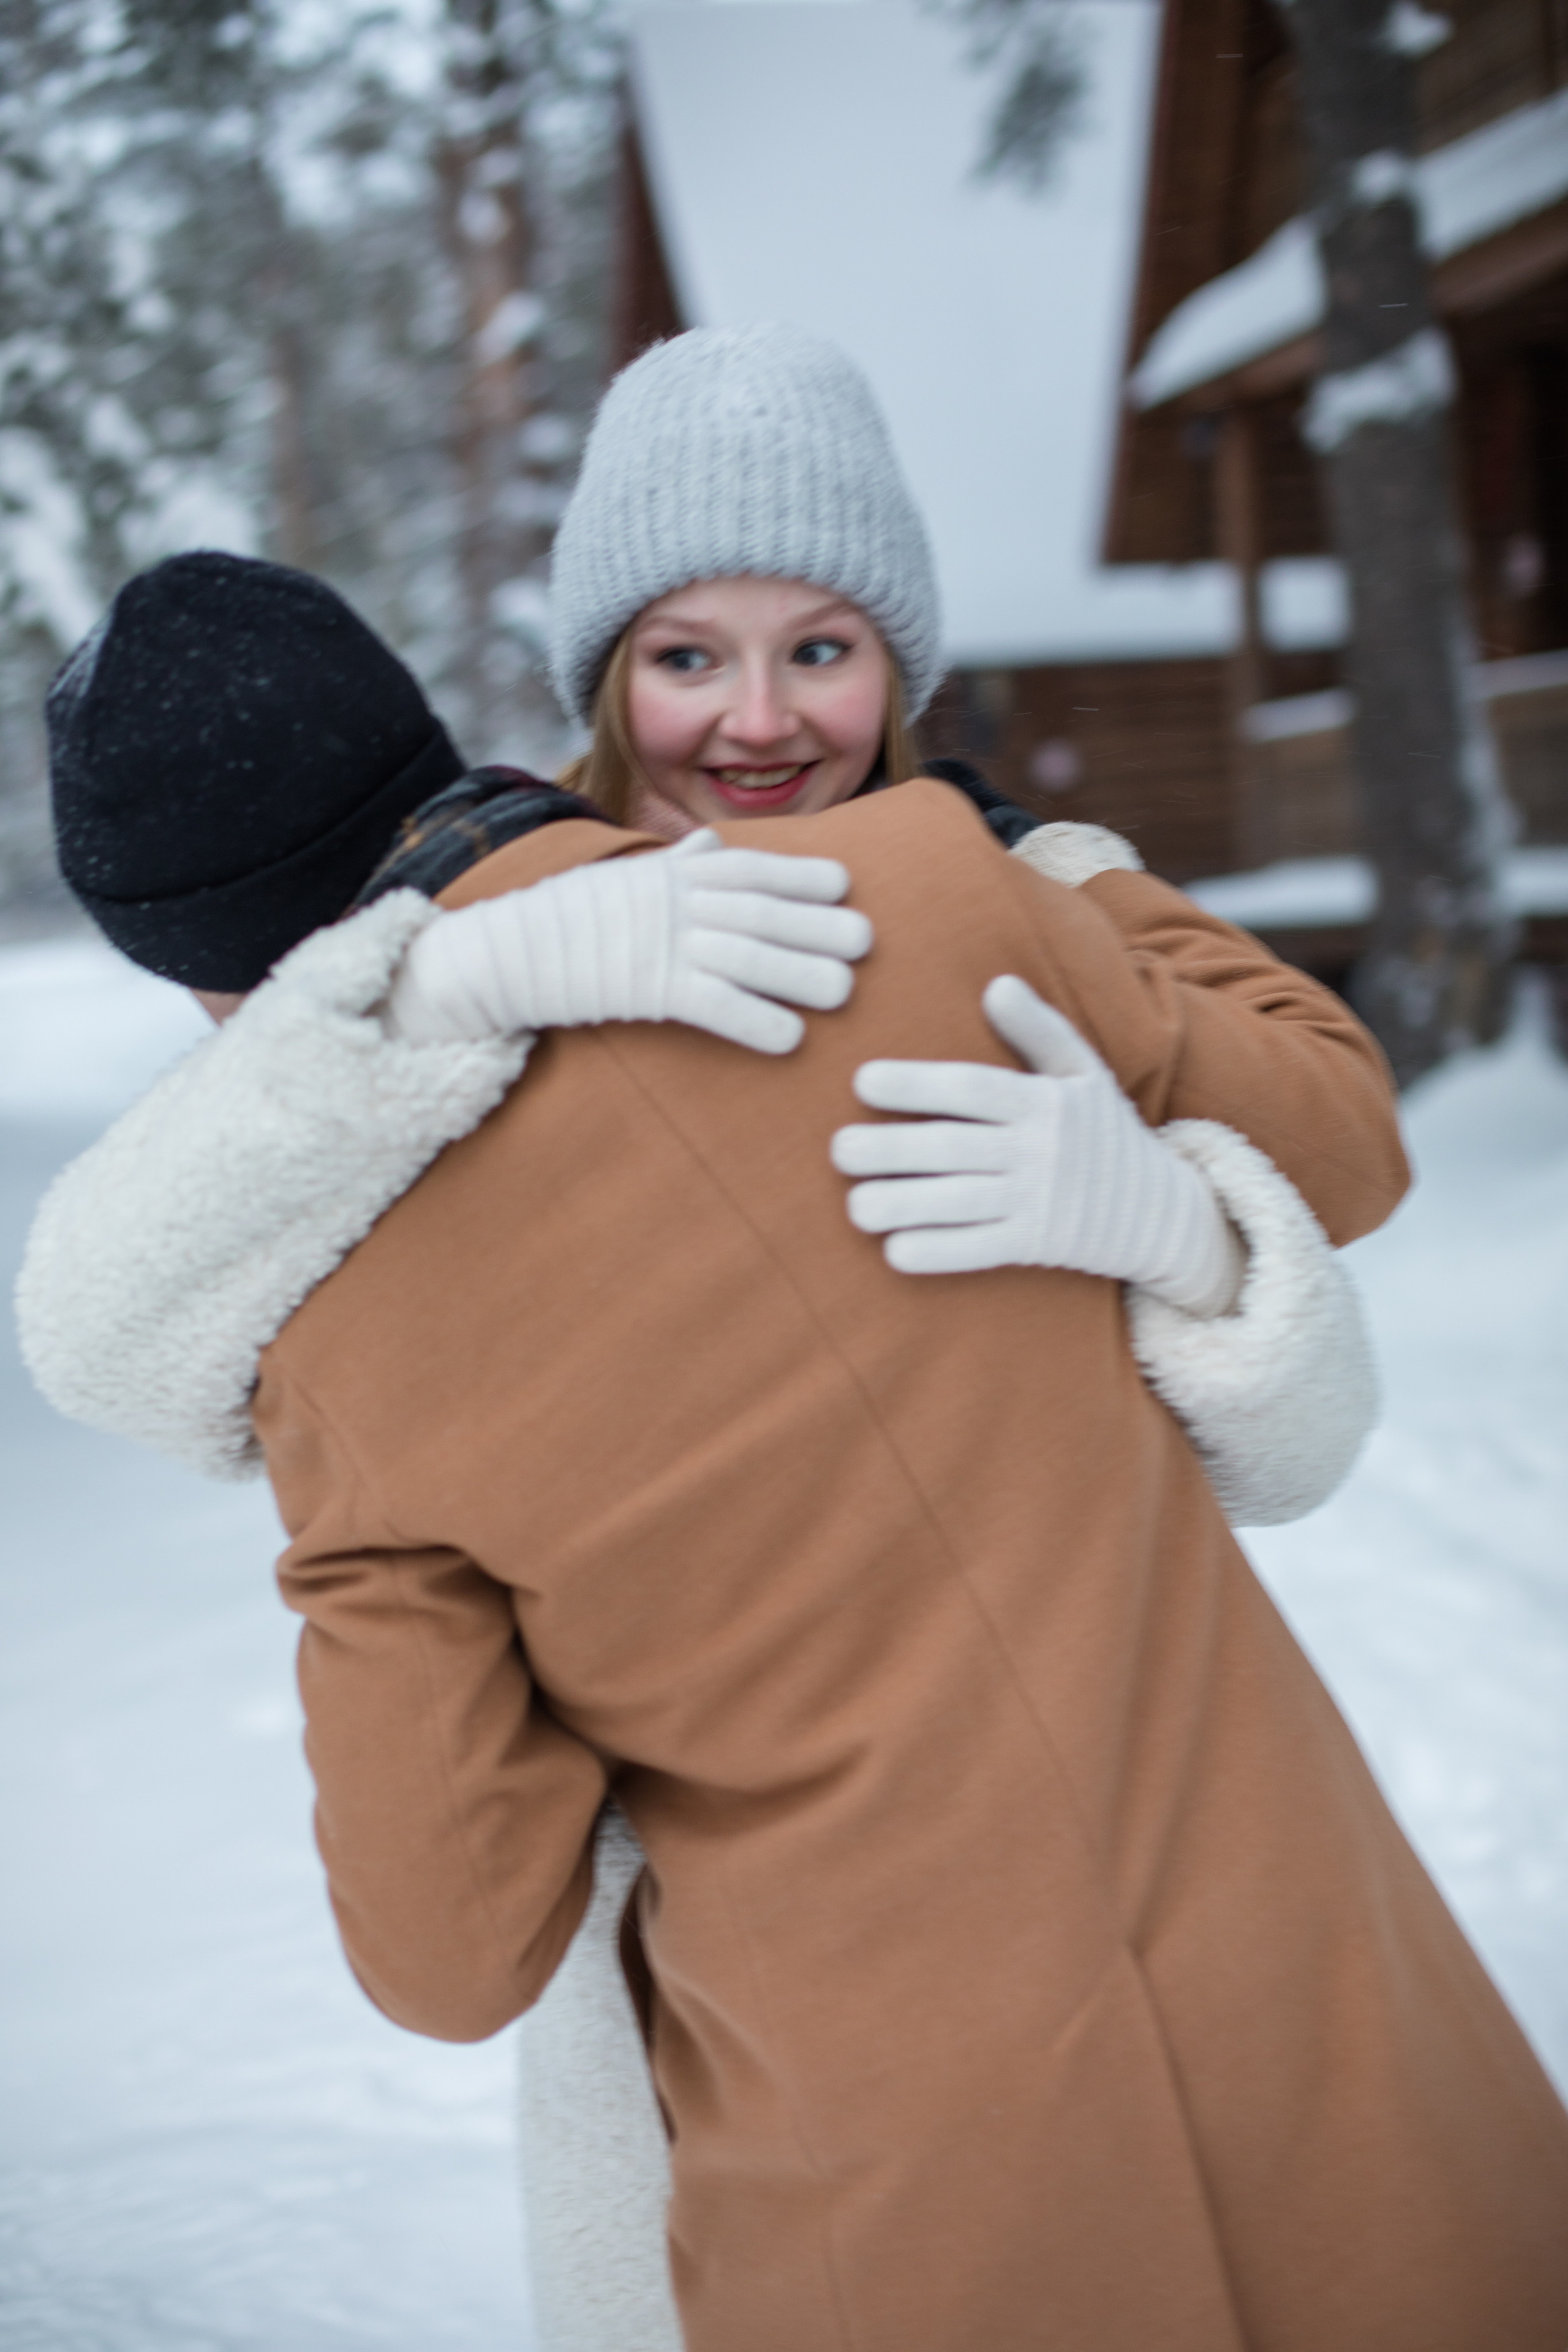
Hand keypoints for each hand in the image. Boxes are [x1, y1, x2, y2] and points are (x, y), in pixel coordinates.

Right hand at [386, 829, 873, 1053]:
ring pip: (748, 957)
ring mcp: (662, 944)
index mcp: (673, 873)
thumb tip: (710, 843)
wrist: (505, 951)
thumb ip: (676, 862)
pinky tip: (791, 1040)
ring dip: (800, 974)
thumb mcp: (625, 876)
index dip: (800, 874)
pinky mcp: (648, 990)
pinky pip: (713, 1006)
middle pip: (760, 911)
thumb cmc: (568, 916)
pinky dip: (755, 1022)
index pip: (749, 867)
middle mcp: (675, 902)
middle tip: (866, 941)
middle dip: (816, 924)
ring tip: (846, 992)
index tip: (845, 884)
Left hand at [830, 974, 1243, 1313]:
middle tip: (837, 1149)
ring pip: (960, 1202)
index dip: (917, 1084)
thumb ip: (1038, 1030)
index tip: (863, 1081)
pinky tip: (895, 1250)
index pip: (972, 1088)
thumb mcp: (1084, 1073)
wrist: (1161, 1211)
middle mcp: (1038, 1151)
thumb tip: (996, 983)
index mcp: (1043, 1102)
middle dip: (892, 1149)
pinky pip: (981, 1249)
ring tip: (854, 1206)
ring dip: (904, 1205)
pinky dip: (939, 1252)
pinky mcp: (1036, 1245)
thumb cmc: (1106, 1134)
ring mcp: (1038, 1202)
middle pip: (954, 1147)